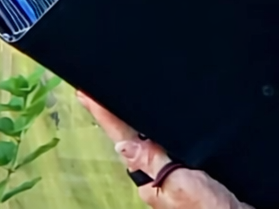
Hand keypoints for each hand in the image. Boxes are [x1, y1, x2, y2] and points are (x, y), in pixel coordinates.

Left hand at [75, 91, 252, 208]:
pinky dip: (164, 134)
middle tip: (96, 93)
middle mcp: (160, 177)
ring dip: (139, 122)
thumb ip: (154, 162)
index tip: (84, 93)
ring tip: (118, 102)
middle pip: (134, 138)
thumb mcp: (181, 185)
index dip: (104, 114)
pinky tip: (163, 126)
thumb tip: (122, 143)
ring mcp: (176, 177)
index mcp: (151, 179)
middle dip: (118, 116)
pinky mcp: (194, 177)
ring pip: (154, 144)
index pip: (123, 138)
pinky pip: (172, 149)